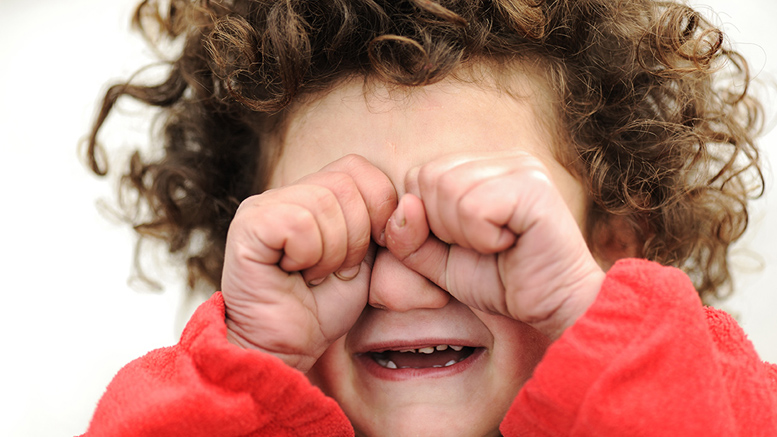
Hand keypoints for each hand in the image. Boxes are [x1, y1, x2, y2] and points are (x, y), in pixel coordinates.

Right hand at [221, 155, 396, 371]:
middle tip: (336, 270)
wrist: (285, 348)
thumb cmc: (323, 307)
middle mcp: (284, 192)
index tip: (368, 250)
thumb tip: (414, 206)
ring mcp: (261, 205)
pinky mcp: (247, 225)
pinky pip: (299, 223)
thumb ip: (387, 226)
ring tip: (314, 274)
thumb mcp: (369, 261)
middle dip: (356, 237)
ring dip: (332, 252)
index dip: (377, 207)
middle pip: (345, 184)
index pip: (358, 167)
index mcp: (313, 192)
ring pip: (324, 204)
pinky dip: (308, 256)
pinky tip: (294, 274)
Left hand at [385, 151, 604, 338]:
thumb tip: (403, 207)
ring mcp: (520, 167)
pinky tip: (509, 245)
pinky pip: (473, 207)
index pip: (418, 176)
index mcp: (481, 167)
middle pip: (429, 177)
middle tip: (482, 246)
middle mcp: (502, 159)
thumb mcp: (439, 263)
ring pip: (448, 189)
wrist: (554, 309)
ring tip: (496, 245)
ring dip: (463, 233)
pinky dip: (481, 238)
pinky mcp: (533, 187)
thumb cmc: (501, 282)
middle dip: (442, 226)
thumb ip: (409, 239)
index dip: (425, 220)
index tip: (463, 244)